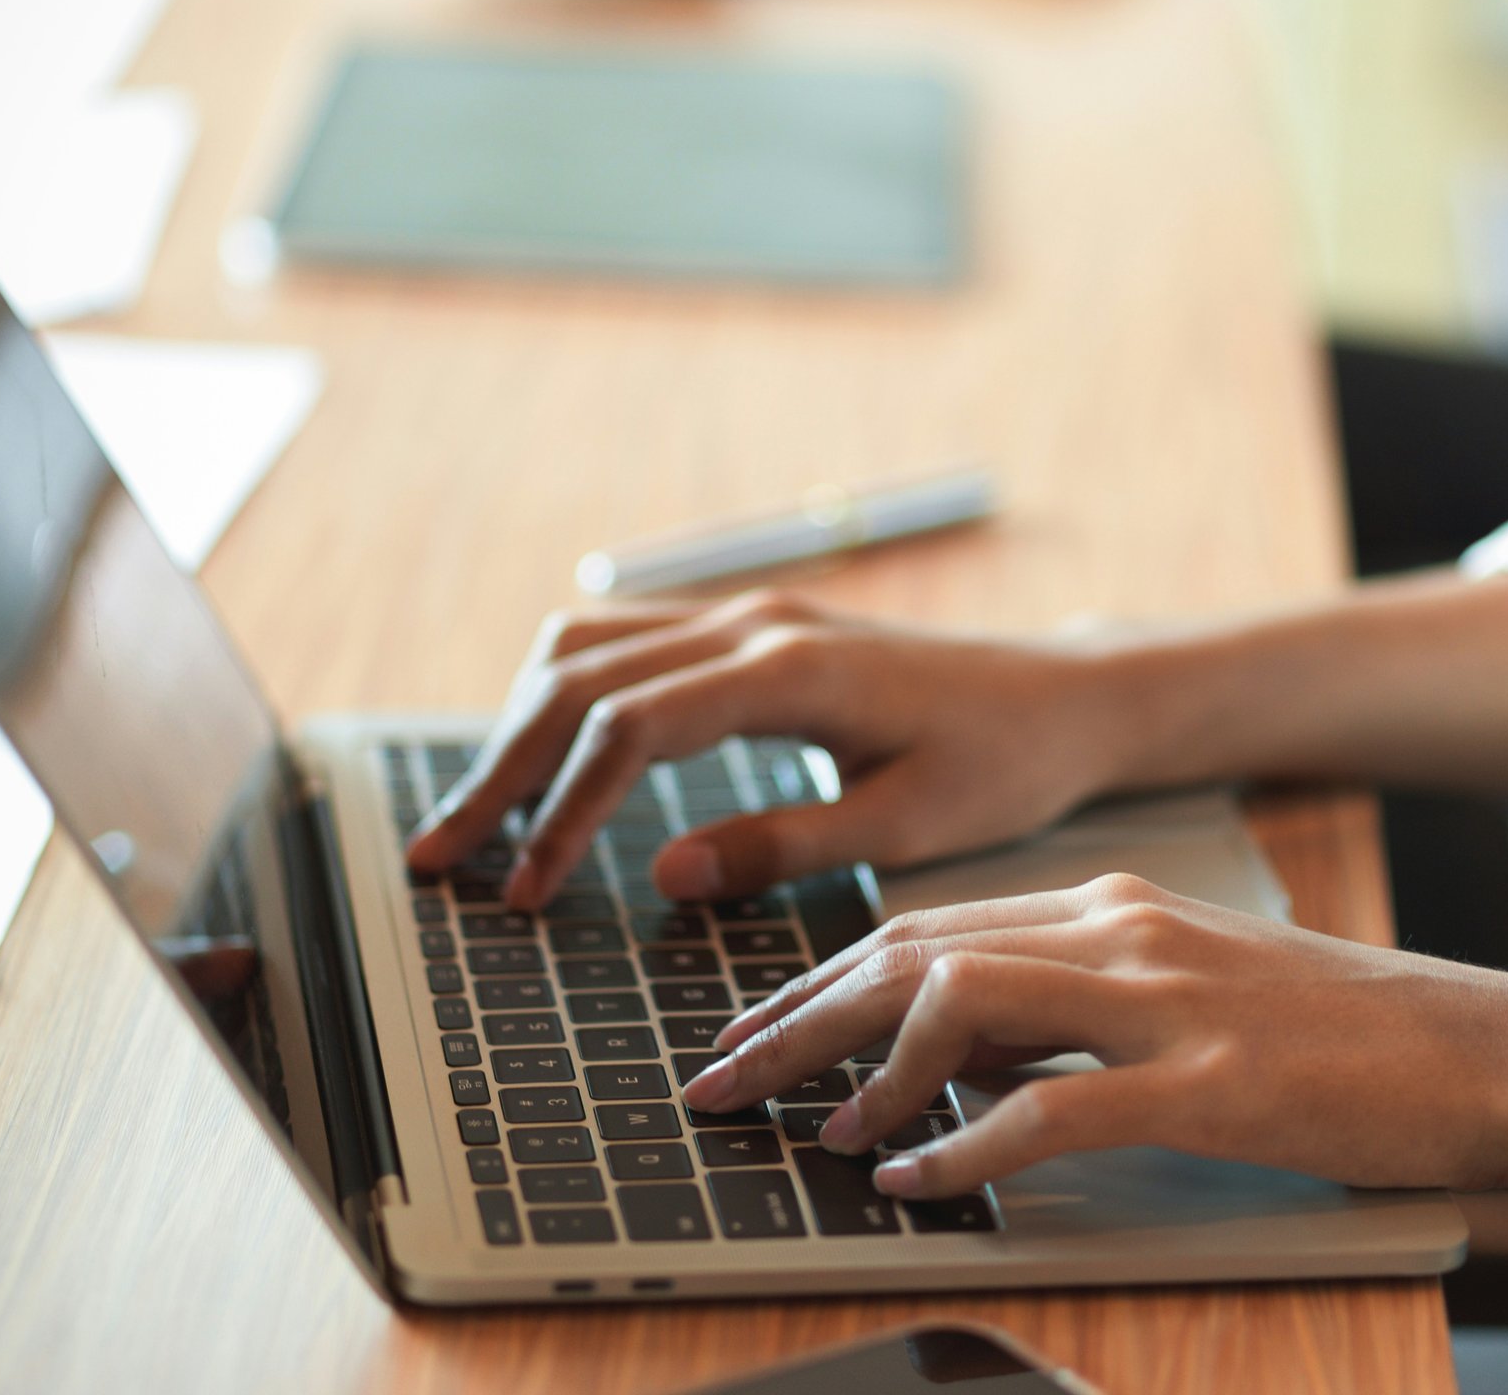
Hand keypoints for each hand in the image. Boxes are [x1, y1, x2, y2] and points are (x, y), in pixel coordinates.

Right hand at [402, 591, 1139, 908]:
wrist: (1063, 697)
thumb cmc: (1003, 765)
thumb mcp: (905, 826)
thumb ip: (781, 848)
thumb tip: (657, 874)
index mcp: (792, 673)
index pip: (630, 729)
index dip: (561, 812)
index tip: (523, 893)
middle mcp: (754, 624)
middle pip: (579, 680)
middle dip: (502, 772)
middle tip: (443, 860)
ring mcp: (747, 613)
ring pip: (586, 647)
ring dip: (519, 727)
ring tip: (475, 818)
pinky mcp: (749, 626)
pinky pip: (625, 642)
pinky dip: (565, 697)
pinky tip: (545, 761)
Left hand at [680, 874, 1507, 1198]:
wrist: (1483, 1050)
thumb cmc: (1337, 1038)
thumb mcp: (1184, 996)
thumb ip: (1069, 1017)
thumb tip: (953, 1068)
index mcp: (1112, 907)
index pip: (922, 929)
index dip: (816, 984)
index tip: (746, 1033)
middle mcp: (1121, 932)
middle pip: (912, 955)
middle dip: (796, 1020)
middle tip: (715, 1081)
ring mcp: (1164, 1003)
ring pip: (963, 1007)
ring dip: (867, 1074)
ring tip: (815, 1133)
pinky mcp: (1208, 1083)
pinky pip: (1053, 1111)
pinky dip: (967, 1147)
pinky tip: (915, 1180)